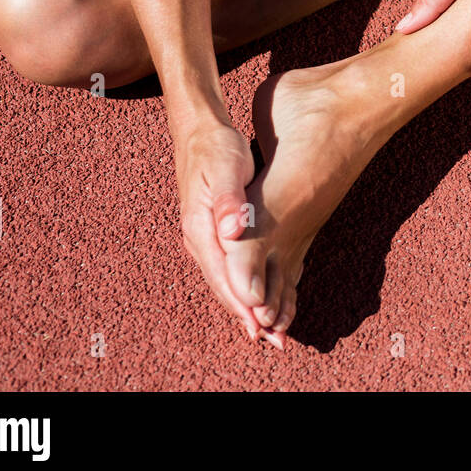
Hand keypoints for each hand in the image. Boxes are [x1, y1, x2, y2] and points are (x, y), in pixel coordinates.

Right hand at [173, 121, 268, 341]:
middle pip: (223, 286)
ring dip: (246, 305)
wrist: (200, 131)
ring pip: (225, 280)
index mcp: (199, 228)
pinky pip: (229, 268)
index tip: (261, 325)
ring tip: (269, 329)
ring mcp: (205, 238)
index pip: (222, 275)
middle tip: (272, 339)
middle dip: (246, 314)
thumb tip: (232, 232)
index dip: (242, 302)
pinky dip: (244, 287)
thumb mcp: (226, 168)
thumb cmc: (215, 147)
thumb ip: (228, 202)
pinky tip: (258, 298)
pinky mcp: (215, 233)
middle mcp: (198, 239)